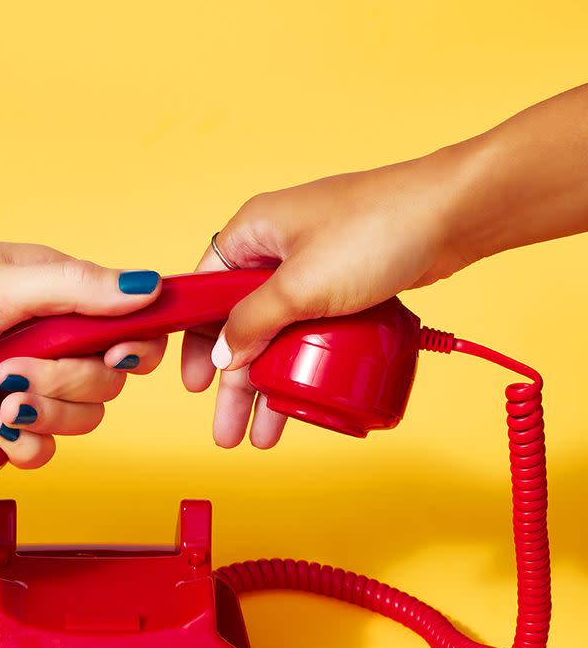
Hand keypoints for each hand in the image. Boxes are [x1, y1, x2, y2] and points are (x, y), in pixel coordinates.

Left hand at [0, 241, 166, 463]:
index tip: (113, 357)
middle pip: (103, 381)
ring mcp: (12, 381)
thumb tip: (147, 286)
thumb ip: (74, 289)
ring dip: (44, 419)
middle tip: (12, 374)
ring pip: (74, 420)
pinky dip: (24, 447)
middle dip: (67, 387)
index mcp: (46, 291)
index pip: (123, 323)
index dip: (131, 347)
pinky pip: (35, 448)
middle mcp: (37, 336)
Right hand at [181, 150, 469, 448]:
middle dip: (235, 383)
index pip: (206, 290)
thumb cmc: (376, 229)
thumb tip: (222, 356)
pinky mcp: (344, 284)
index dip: (196, 341)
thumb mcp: (299, 285)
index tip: (197, 384)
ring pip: (277, 335)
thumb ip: (253, 323)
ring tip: (265, 432)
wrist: (451, 215)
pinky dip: (302, 367)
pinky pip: (310, 333)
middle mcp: (277, 248)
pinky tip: (301, 399)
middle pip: (241, 325)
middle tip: (230, 429)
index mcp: (253, 232)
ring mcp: (312, 267)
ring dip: (269, 386)